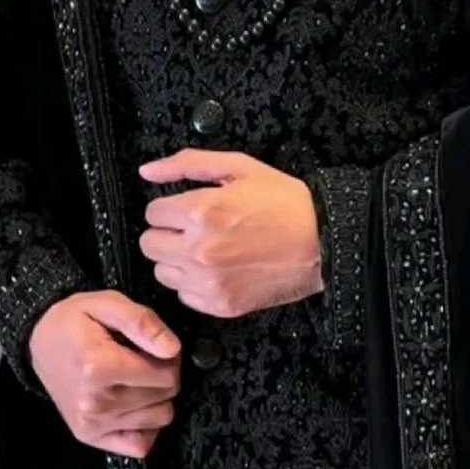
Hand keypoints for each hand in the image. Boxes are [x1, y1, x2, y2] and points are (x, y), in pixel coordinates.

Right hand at [28, 289, 181, 458]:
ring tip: (134, 380)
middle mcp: (94, 402)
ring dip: (155, 399)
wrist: (39, 342)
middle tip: (141, 361)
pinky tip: (132, 406)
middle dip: (162, 376)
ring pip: (160, 418)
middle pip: (166, 396)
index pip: (167, 375)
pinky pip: (141, 445)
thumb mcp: (107, 303)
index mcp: (98, 367)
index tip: (151, 348)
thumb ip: (142, 322)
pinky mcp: (90, 437)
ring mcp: (92, 424)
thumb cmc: (74, 322)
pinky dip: (145, 426)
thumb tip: (172, 350)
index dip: (169, 358)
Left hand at [137, 149, 324, 316]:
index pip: (151, 213)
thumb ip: (187, 164)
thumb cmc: (286, 204)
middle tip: (193, 229)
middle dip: (167, 233)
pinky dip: (194, 283)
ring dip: (177, 260)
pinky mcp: (220, 305)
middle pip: (149, 244)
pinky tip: (218, 269)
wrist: (322, 244)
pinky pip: (184, 295)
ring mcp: (208, 282)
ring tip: (206, 250)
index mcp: (201, 211)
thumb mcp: (239, 167)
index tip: (186, 210)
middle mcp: (198, 250)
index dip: (169, 208)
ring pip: (162, 272)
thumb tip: (148, 172)